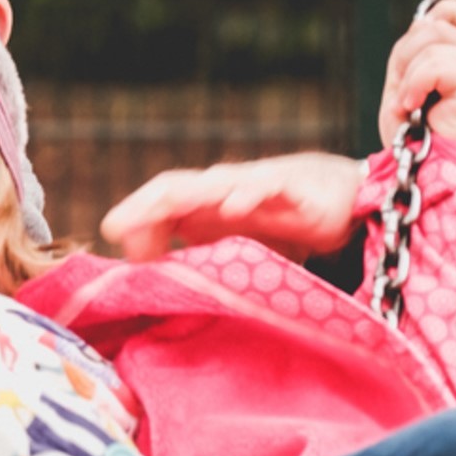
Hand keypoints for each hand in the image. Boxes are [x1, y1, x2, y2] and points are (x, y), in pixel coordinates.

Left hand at [101, 152, 364, 263]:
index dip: (135, 216)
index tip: (110, 238)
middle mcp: (226, 188)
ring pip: (216, 183)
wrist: (345, 199)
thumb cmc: (281, 221)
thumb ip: (194, 257)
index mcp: (208, 202)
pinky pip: (267, 187)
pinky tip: (231, 208)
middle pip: (177, 189)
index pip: (160, 202)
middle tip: (114, 226)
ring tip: (159, 209)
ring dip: (187, 196)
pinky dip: (247, 194)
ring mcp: (257, 184)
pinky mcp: (294, 188)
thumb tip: (149, 272)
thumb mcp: (233, 247)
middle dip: (144, 206)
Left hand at [379, 0, 455, 149]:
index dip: (435, 17)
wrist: (420, 169)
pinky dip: (414, 85)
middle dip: (404, 56)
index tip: (412, 55)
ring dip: (407, 76)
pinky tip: (414, 108)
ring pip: (432, 39)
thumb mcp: (403, 81)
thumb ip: (413, 49)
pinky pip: (435, 64)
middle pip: (434, 24)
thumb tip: (424, 20)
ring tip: (409, 105)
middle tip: (404, 93)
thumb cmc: (411, 135)